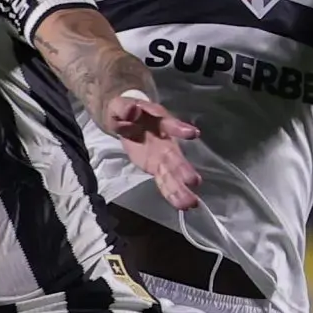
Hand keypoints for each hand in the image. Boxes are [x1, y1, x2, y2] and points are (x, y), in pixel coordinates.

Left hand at [104, 92, 202, 210]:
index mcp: (158, 121)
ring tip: (191, 203)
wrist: (124, 118)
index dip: (180, 128)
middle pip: (175, 156)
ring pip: (172, 173)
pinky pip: (164, 181)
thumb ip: (124, 109)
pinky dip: (171, 193)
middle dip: (184, 169)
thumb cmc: (125, 111)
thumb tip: (132, 110)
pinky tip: (181, 205)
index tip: (192, 134)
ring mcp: (163, 156)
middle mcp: (166, 140)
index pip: (170, 124)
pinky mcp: (156, 167)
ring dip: (180, 188)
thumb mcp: (118, 107)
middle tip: (194, 182)